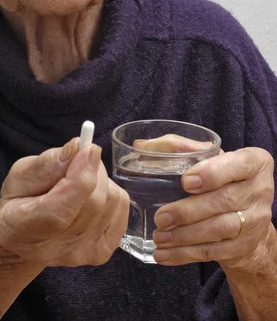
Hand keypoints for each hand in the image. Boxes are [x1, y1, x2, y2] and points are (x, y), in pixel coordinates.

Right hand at [0, 138, 128, 266]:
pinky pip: (120, 207)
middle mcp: (54, 249)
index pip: (59, 211)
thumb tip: (76, 147)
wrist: (26, 238)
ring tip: (79, 179)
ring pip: (110, 201)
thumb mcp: (20, 174)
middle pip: (92, 203)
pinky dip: (110, 190)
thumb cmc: (20, 201)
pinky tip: (91, 193)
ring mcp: (81, 254)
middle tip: (79, 157)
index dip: (80, 178)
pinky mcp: (101, 251)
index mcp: (23, 229)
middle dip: (92, 169)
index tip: (88, 148)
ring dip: (100, 179)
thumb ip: (46, 163)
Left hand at [152, 147, 274, 270]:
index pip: (238, 164)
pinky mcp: (245, 245)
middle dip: (189, 211)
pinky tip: (165, 254)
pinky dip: (187, 254)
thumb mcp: (205, 155)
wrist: (245, 212)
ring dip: (186, 236)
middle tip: (161, 217)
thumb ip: (176, 146)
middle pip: (226, 201)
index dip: (212, 173)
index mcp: (253, 161)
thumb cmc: (218, 175)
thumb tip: (140, 146)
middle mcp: (260, 190)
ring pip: (221, 229)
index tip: (185, 182)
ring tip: (159, 237)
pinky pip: (215, 252)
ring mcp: (256, 220)